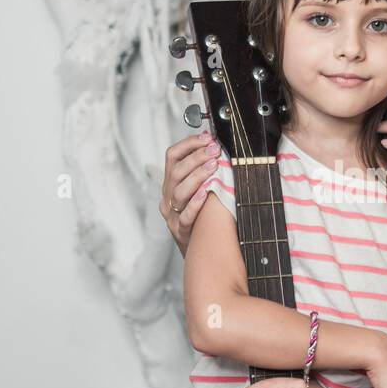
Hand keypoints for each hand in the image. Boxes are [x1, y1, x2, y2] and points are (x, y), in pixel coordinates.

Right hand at [160, 133, 220, 254]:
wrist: (196, 250)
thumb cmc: (200, 216)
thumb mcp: (195, 191)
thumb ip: (202, 171)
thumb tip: (218, 145)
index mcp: (170, 183)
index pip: (172, 156)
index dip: (188, 144)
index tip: (207, 137)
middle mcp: (168, 197)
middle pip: (176, 171)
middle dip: (196, 157)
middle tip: (214, 150)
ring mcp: (172, 215)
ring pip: (179, 191)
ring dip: (198, 175)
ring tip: (214, 166)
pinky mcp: (180, 231)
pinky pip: (186, 216)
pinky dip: (195, 203)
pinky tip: (205, 193)